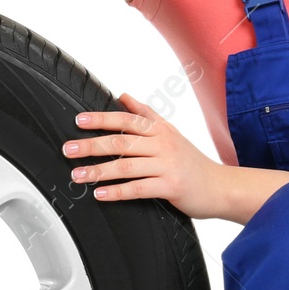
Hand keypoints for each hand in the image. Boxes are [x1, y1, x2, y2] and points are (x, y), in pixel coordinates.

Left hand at [61, 92, 230, 218]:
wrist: (220, 187)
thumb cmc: (192, 162)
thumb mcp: (171, 132)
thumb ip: (146, 114)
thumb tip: (123, 96)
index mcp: (160, 130)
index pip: (126, 120)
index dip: (101, 119)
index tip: (79, 121)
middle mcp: (163, 144)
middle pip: (121, 141)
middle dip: (91, 145)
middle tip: (68, 149)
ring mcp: (167, 165)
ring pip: (126, 166)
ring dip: (98, 171)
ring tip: (77, 175)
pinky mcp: (171, 187)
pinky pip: (138, 189)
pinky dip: (117, 192)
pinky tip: (100, 194)